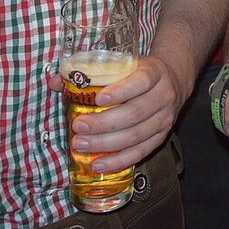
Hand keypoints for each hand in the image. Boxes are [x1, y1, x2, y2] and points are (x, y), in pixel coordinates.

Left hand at [70, 55, 183, 171]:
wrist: (174, 79)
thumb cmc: (140, 72)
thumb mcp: (123, 64)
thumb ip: (90, 72)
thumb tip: (55, 82)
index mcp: (155, 72)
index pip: (141, 81)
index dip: (120, 92)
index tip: (97, 100)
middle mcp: (163, 96)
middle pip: (134, 113)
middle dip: (103, 123)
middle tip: (78, 126)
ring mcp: (165, 119)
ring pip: (136, 136)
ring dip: (106, 144)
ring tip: (81, 145)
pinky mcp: (161, 137)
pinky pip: (141, 152)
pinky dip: (119, 161)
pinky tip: (99, 164)